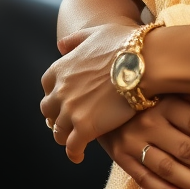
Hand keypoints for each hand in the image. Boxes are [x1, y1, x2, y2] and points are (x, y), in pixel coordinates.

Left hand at [41, 22, 136, 162]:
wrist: (142, 62)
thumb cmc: (123, 44)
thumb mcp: (95, 33)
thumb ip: (75, 40)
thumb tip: (60, 45)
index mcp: (61, 68)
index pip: (47, 86)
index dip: (56, 94)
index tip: (64, 99)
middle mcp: (60, 90)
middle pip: (48, 111)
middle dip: (56, 116)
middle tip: (68, 121)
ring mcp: (71, 110)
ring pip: (58, 131)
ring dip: (64, 135)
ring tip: (74, 140)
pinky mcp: (85, 128)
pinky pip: (72, 147)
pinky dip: (74, 153)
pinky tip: (79, 155)